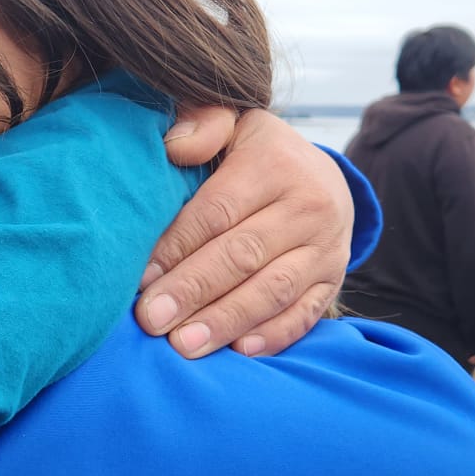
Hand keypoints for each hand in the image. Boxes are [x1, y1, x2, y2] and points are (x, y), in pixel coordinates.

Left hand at [136, 108, 352, 356]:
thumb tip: (172, 146)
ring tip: (184, 345)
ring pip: (273, 289)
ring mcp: (326, 247)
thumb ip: (202, 124)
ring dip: (227, 321)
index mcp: (275, 165)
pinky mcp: (334, 280)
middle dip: (194, 291)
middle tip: (152, 320)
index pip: (218, 212)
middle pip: (243, 255)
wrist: (322, 176)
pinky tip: (240, 352)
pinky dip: (275, 335)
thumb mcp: (234, 125)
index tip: (140, 278)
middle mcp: (309, 206)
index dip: (177, 246)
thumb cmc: (256, 156)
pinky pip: (306, 312)